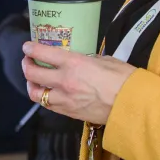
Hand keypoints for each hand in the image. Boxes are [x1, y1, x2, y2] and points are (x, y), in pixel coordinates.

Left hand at [21, 41, 137, 126]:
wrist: (133, 107)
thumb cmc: (124, 80)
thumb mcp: (105, 60)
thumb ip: (88, 59)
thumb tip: (81, 60)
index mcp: (73, 63)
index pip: (42, 53)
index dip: (30, 48)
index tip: (27, 46)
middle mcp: (64, 81)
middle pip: (32, 73)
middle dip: (26, 65)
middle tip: (28, 61)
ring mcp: (65, 99)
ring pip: (36, 94)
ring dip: (32, 85)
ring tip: (34, 80)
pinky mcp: (70, 113)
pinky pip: (49, 105)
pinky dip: (44, 98)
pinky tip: (48, 93)